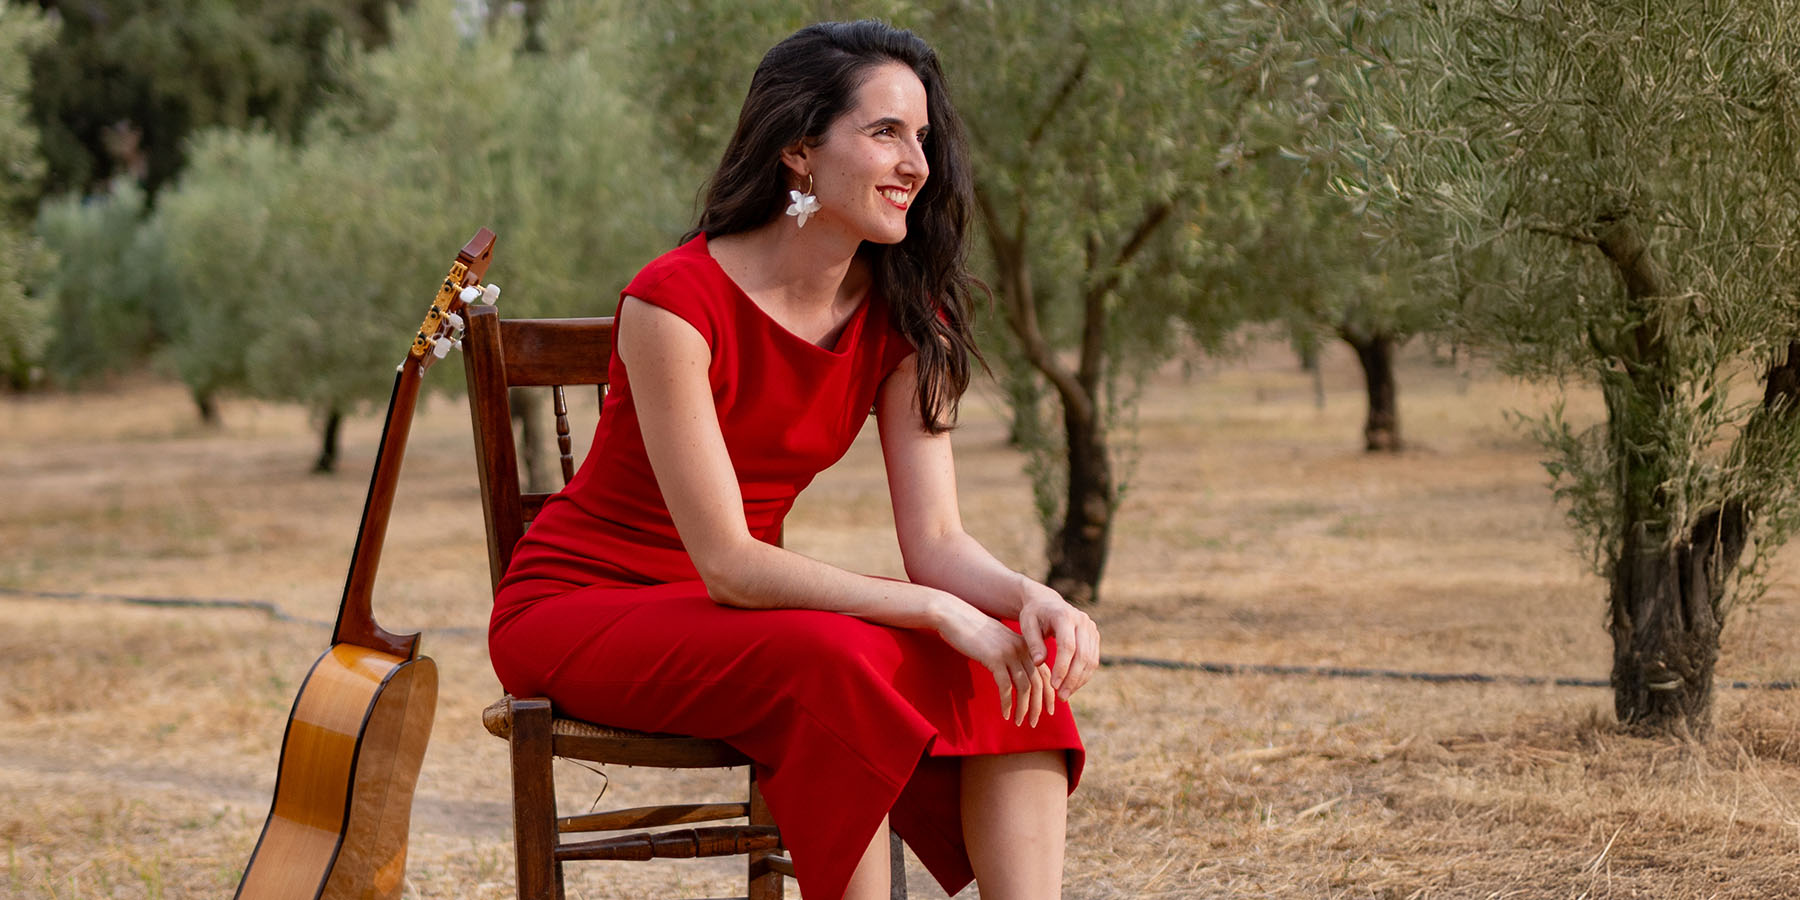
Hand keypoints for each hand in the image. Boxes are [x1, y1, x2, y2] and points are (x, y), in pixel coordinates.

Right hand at [930, 592, 1055, 726]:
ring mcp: (1009, 653)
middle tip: (1034, 723)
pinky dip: (1007, 703)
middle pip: (1038, 682)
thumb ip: (1011, 656)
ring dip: (1023, 708)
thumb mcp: (999, 643)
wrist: (955, 616)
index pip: (1045, 673)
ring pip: (1024, 687)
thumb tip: (1018, 678)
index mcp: (1026, 645)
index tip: (1049, 710)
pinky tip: (1004, 714)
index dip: (1049, 694)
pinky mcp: (995, 659)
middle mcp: (1022, 649)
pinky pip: (1006, 687)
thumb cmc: (974, 632)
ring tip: (1018, 722)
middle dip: (1038, 705)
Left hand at [1015, 577, 1099, 702]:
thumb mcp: (1027, 625)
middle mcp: (1082, 620)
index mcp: (1064, 615)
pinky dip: (1084, 675)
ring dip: (1079, 680)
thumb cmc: (1034, 614)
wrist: (1047, 602)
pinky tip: (1071, 686)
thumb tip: (1040, 663)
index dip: (1062, 667)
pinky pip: (1093, 660)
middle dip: (1072, 678)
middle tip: (1060, 696)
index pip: (1068, 645)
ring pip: (1091, 660)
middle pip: (1083, 655)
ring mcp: (1091, 628)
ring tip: (1065, 695)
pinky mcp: (1094, 636)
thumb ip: (1033, 643)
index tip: (1053, 685)